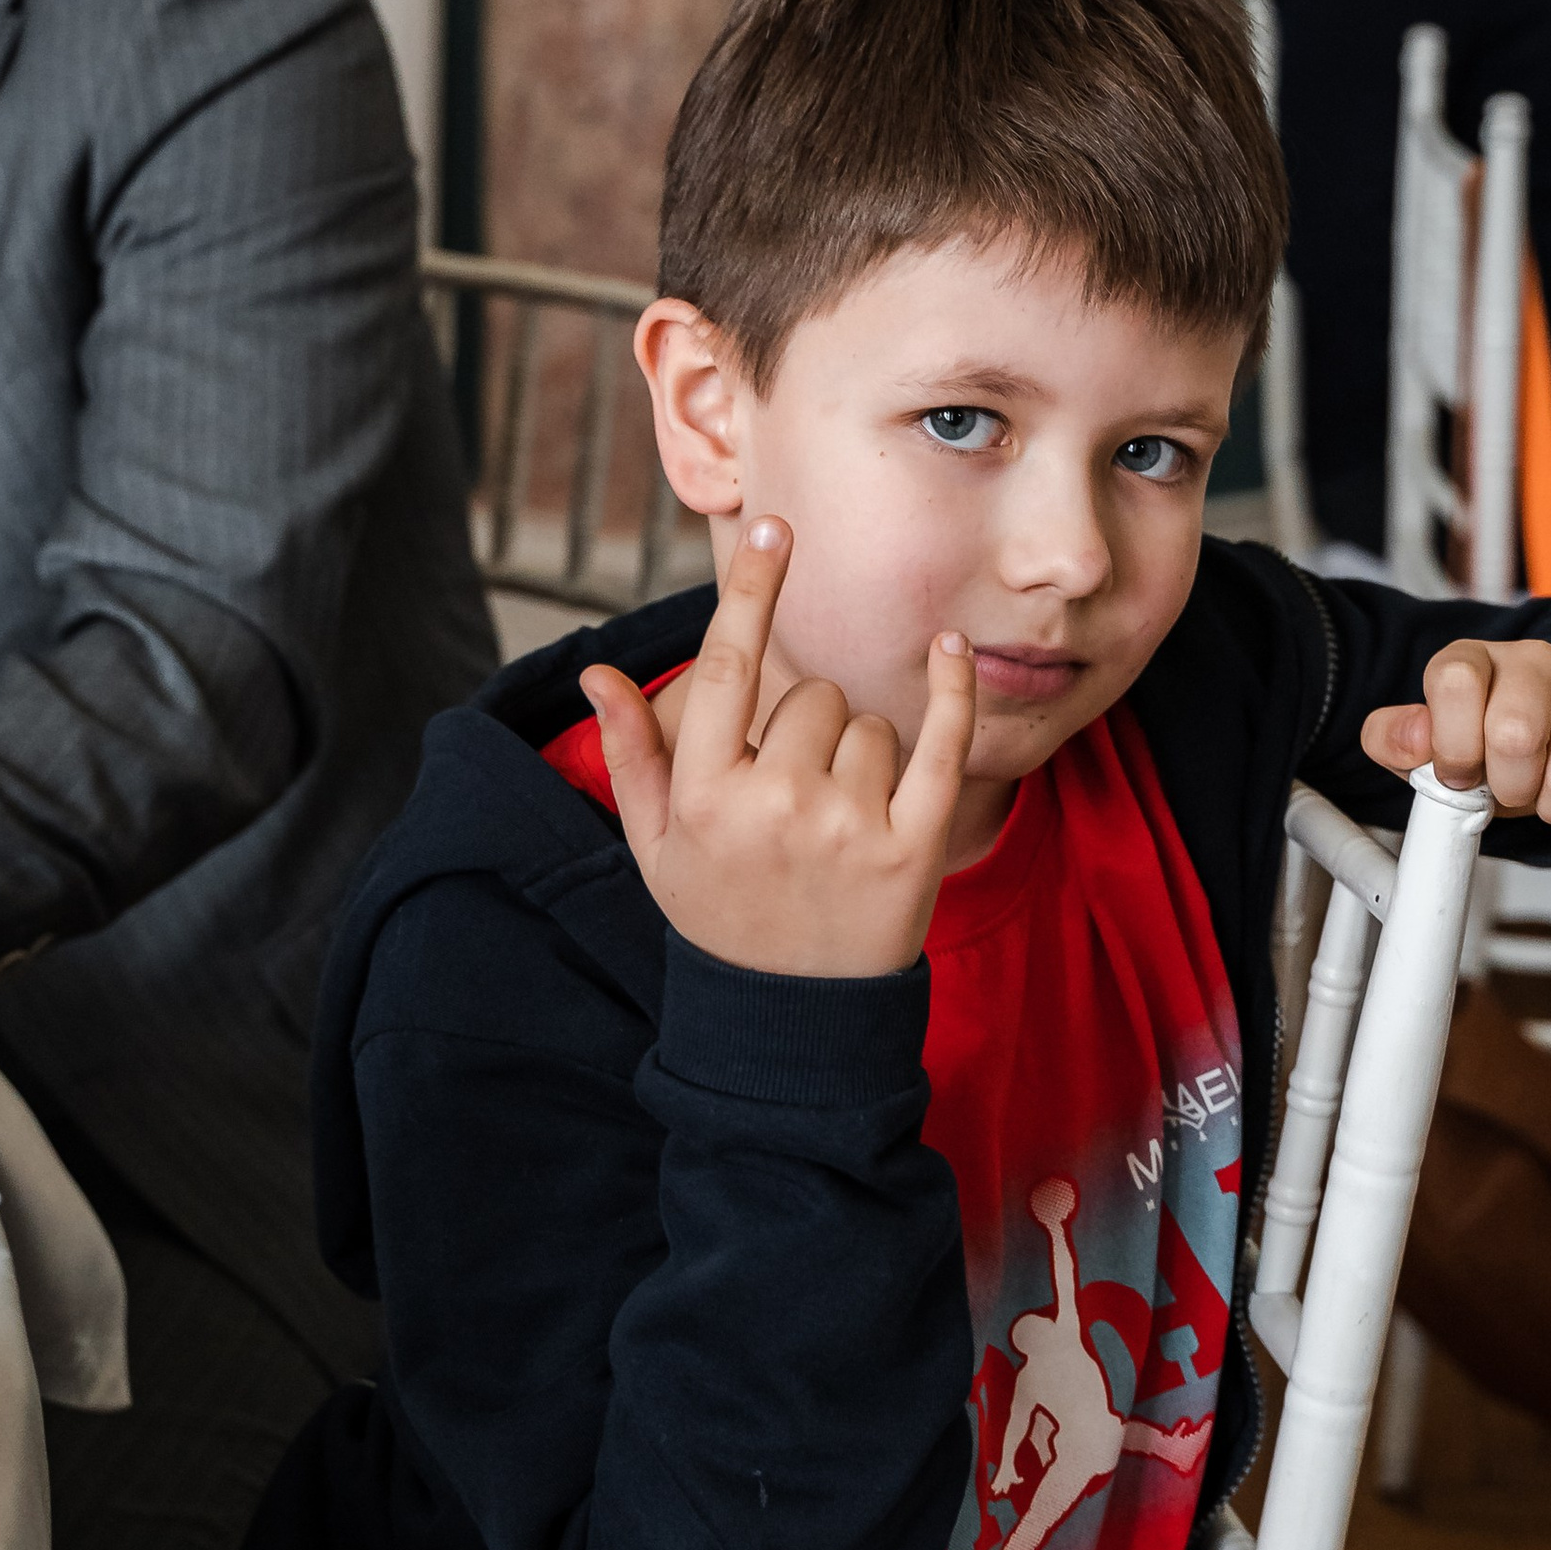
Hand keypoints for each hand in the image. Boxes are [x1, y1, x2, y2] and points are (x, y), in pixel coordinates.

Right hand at [580, 521, 977, 979]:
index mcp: (704, 795)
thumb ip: (630, 755)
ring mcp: (847, 826)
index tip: (775, 527)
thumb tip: (598, 673)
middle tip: (796, 803)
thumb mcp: (657, 846)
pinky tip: (951, 652)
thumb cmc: (720, 918)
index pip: (727, 665)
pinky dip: (951, 693)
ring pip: (870, 723)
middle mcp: (774, 803)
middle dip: (808, 729)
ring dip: (860, 756)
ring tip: (838, 827)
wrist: (793, 1022)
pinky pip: (941, 742)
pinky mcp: (913, 846)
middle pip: (811, 695)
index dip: (752, 590)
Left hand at [1363, 640, 1550, 827]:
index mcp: (1471, 662)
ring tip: (1550, 791)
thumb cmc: (1490, 743)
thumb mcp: (1430, 748)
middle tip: (1511, 789)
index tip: (1460, 774)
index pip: (1454, 682)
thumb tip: (1410, 737)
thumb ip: (1396, 740)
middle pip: (1517, 733)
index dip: (1455, 745)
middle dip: (1510, 788)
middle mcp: (1532, 658)